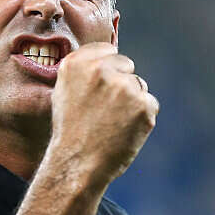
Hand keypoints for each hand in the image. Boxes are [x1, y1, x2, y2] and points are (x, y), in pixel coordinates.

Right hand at [47, 42, 158, 187]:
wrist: (78, 164)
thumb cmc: (70, 132)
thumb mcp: (64, 93)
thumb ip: (85, 70)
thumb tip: (110, 56)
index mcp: (77, 63)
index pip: (108, 51)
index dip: (108, 69)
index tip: (103, 87)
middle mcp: (101, 69)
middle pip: (126, 67)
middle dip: (121, 84)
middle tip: (106, 111)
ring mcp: (124, 86)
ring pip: (139, 86)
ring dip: (132, 102)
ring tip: (112, 124)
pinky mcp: (143, 104)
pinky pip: (150, 104)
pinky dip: (142, 119)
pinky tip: (124, 131)